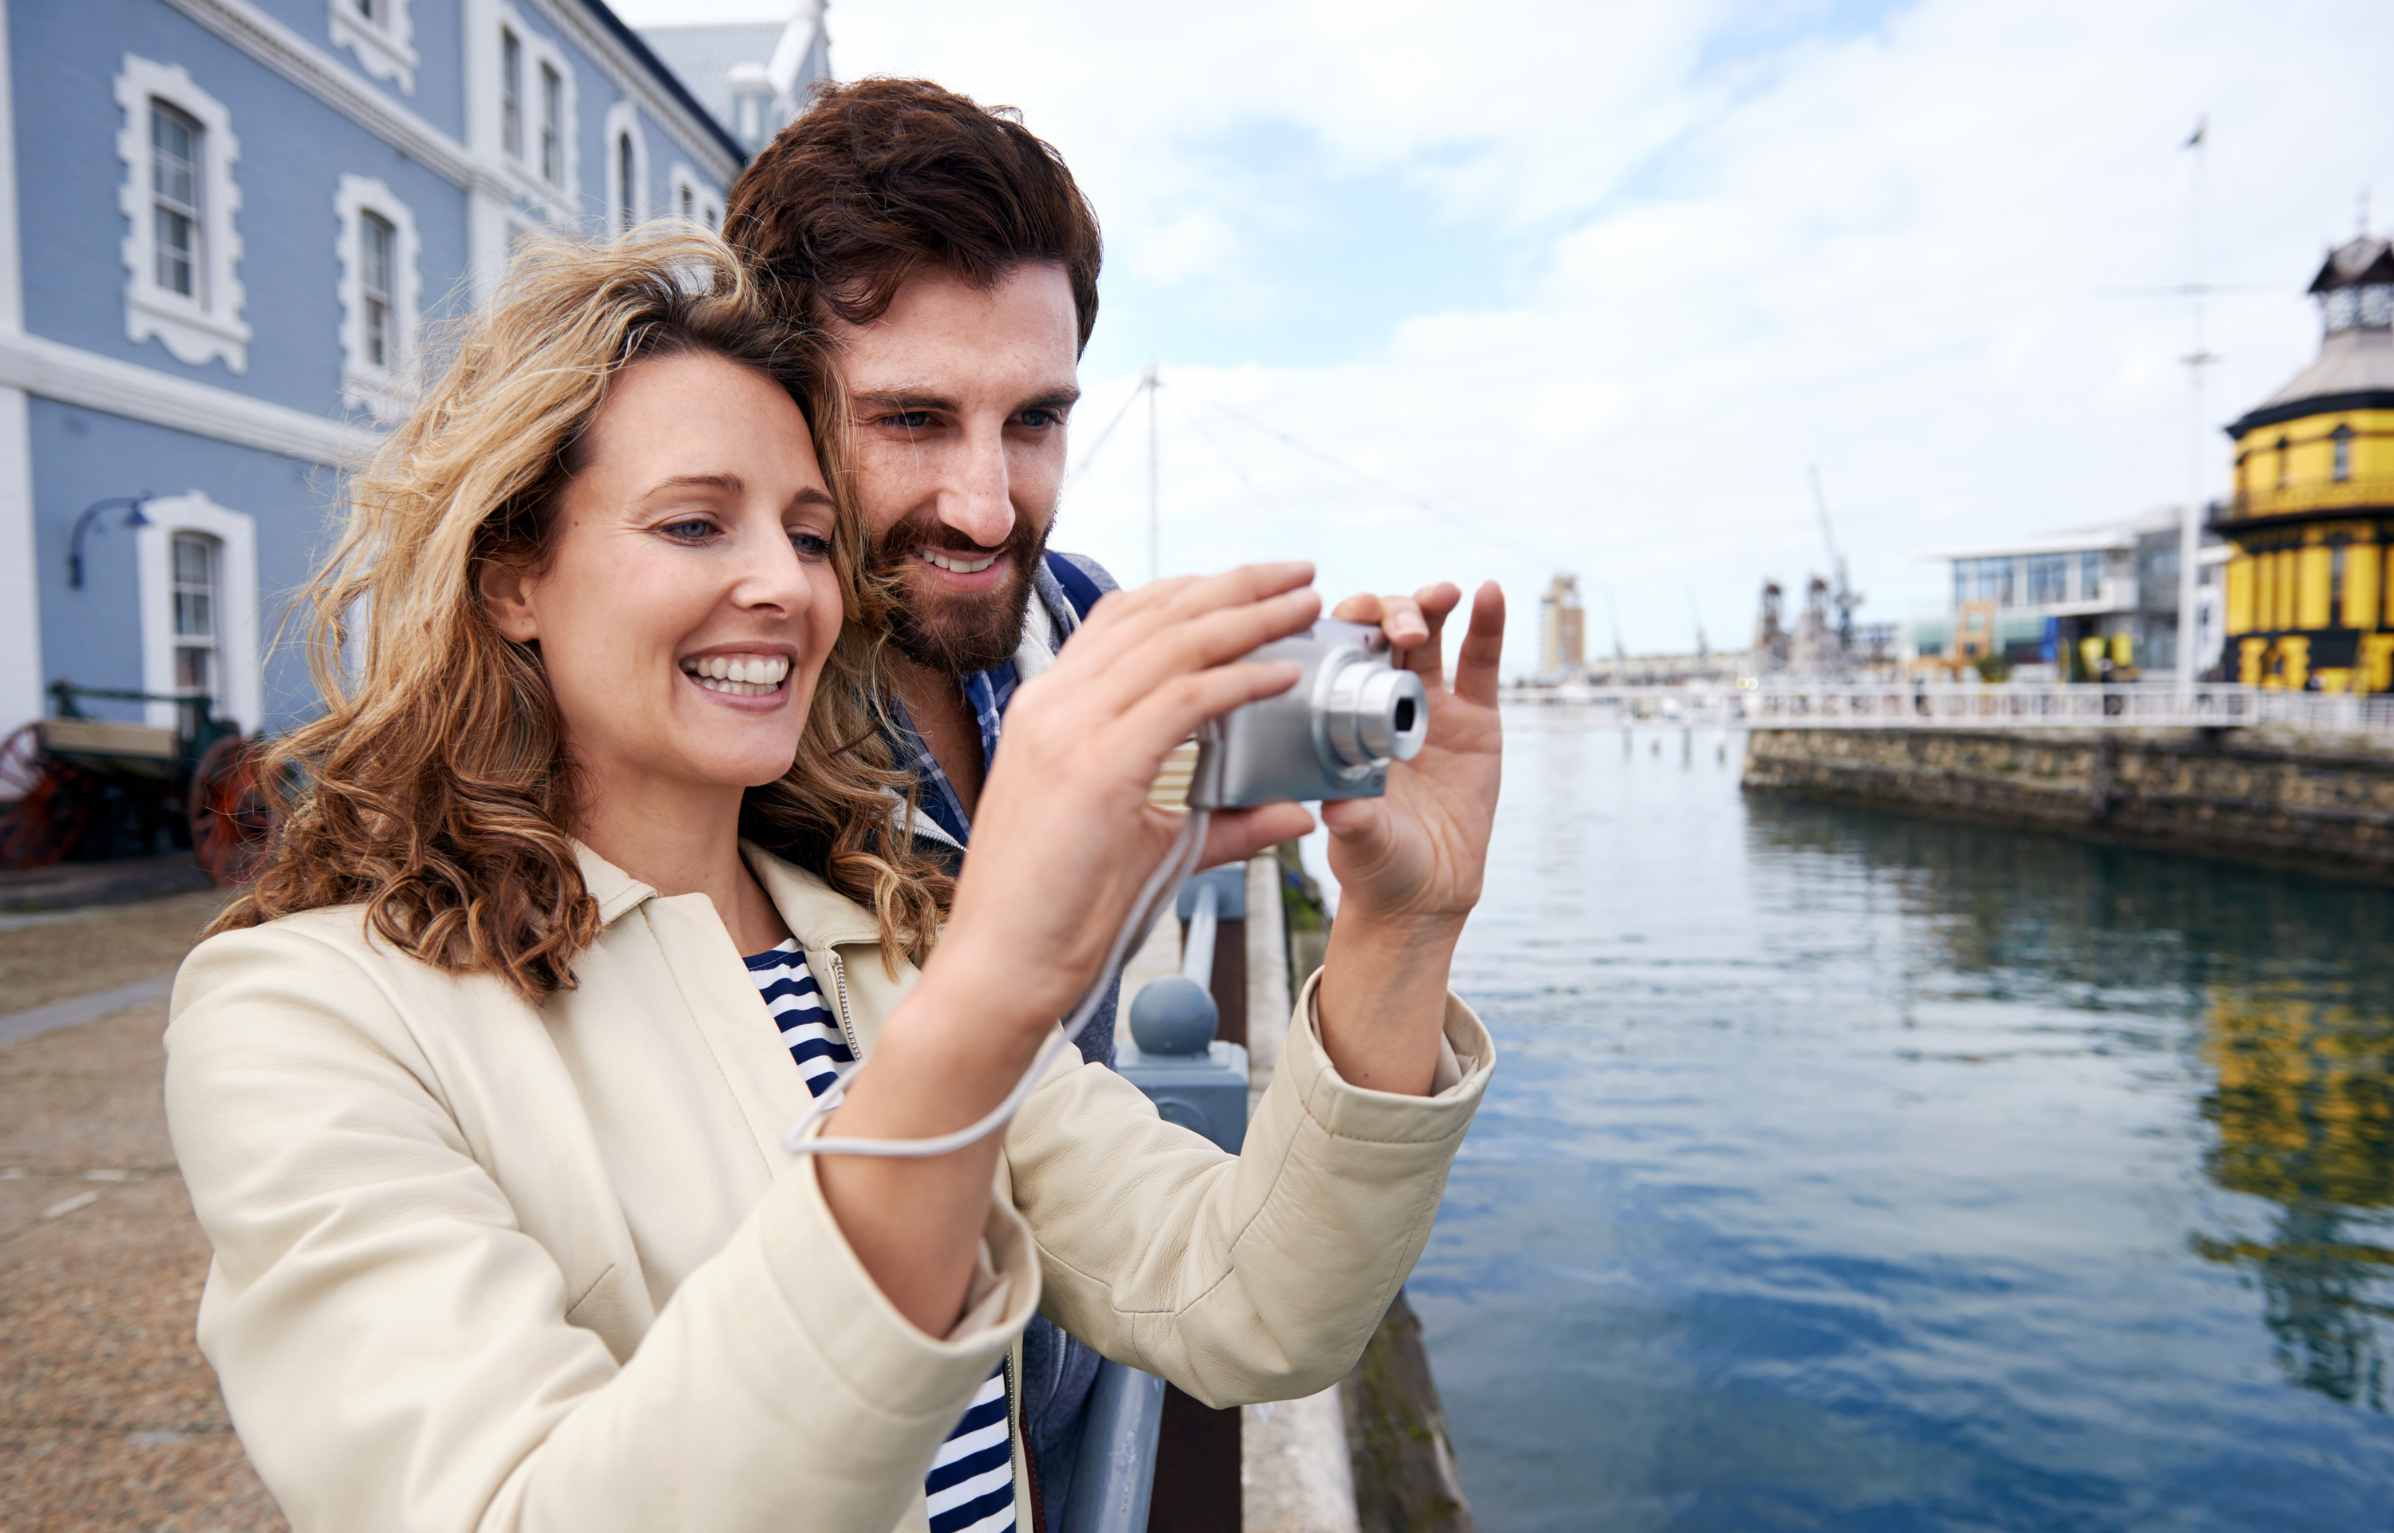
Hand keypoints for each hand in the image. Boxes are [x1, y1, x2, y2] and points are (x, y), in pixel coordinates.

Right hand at [934, 563, 1324, 1030]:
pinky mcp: (1096, 769)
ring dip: (1250, 614)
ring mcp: (1069, 730)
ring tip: (1305, 603)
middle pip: (1155, 612)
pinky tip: (1286, 672)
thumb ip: (1222, 820)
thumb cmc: (1064, 913)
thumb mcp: (1148, 846)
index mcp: (1049, 708)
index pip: (1125, 618)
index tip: (1255, 585)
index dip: (1195, 591)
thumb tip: (1294, 809)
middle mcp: (1053, 702)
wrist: (1001, 969)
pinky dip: (1242, 678)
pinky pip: (1185, 699)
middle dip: (1236, 584)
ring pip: (1173, 642)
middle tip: (1300, 573)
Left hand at [1322, 581, 1504, 942]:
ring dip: (1431, 604)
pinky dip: (1487, 625)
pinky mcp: (1476, 717)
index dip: (1342, 627)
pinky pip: (1481, 663)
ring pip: (1429, 637)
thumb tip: (1339, 808)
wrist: (1426, 891)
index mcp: (1341, 719)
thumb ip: (1354, 823)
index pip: (1336, 655)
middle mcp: (1381, 702)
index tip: (1347, 619)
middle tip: (1403, 625)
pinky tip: (1491, 594)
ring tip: (1443, 594)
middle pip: (1381, 632)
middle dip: (1390, 613)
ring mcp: (1430, 705)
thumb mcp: (1359, 843)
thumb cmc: (1377, 863)